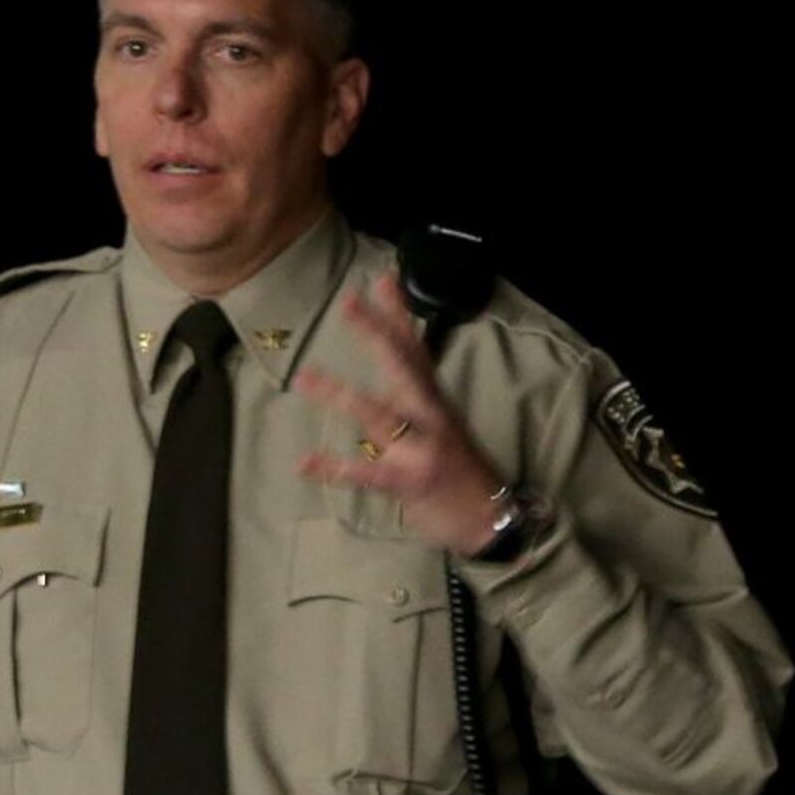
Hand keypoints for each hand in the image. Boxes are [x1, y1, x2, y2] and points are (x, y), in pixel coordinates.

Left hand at [294, 273, 504, 556]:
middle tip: (348, 304)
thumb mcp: (441, 423)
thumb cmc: (459, 468)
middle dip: (376, 334)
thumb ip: (416, 394)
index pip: (416, 348)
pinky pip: (367, 473)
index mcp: (434, 400)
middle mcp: (430, 416)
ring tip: (305, 379)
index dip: (399, 314)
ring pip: (379, 415)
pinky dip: (335, 468)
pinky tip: (304, 462)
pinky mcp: (410, 480)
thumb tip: (392, 364)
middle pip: (402, 366)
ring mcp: (421, 447)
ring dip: (341, 395)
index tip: (382, 279)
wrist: (490, 516)